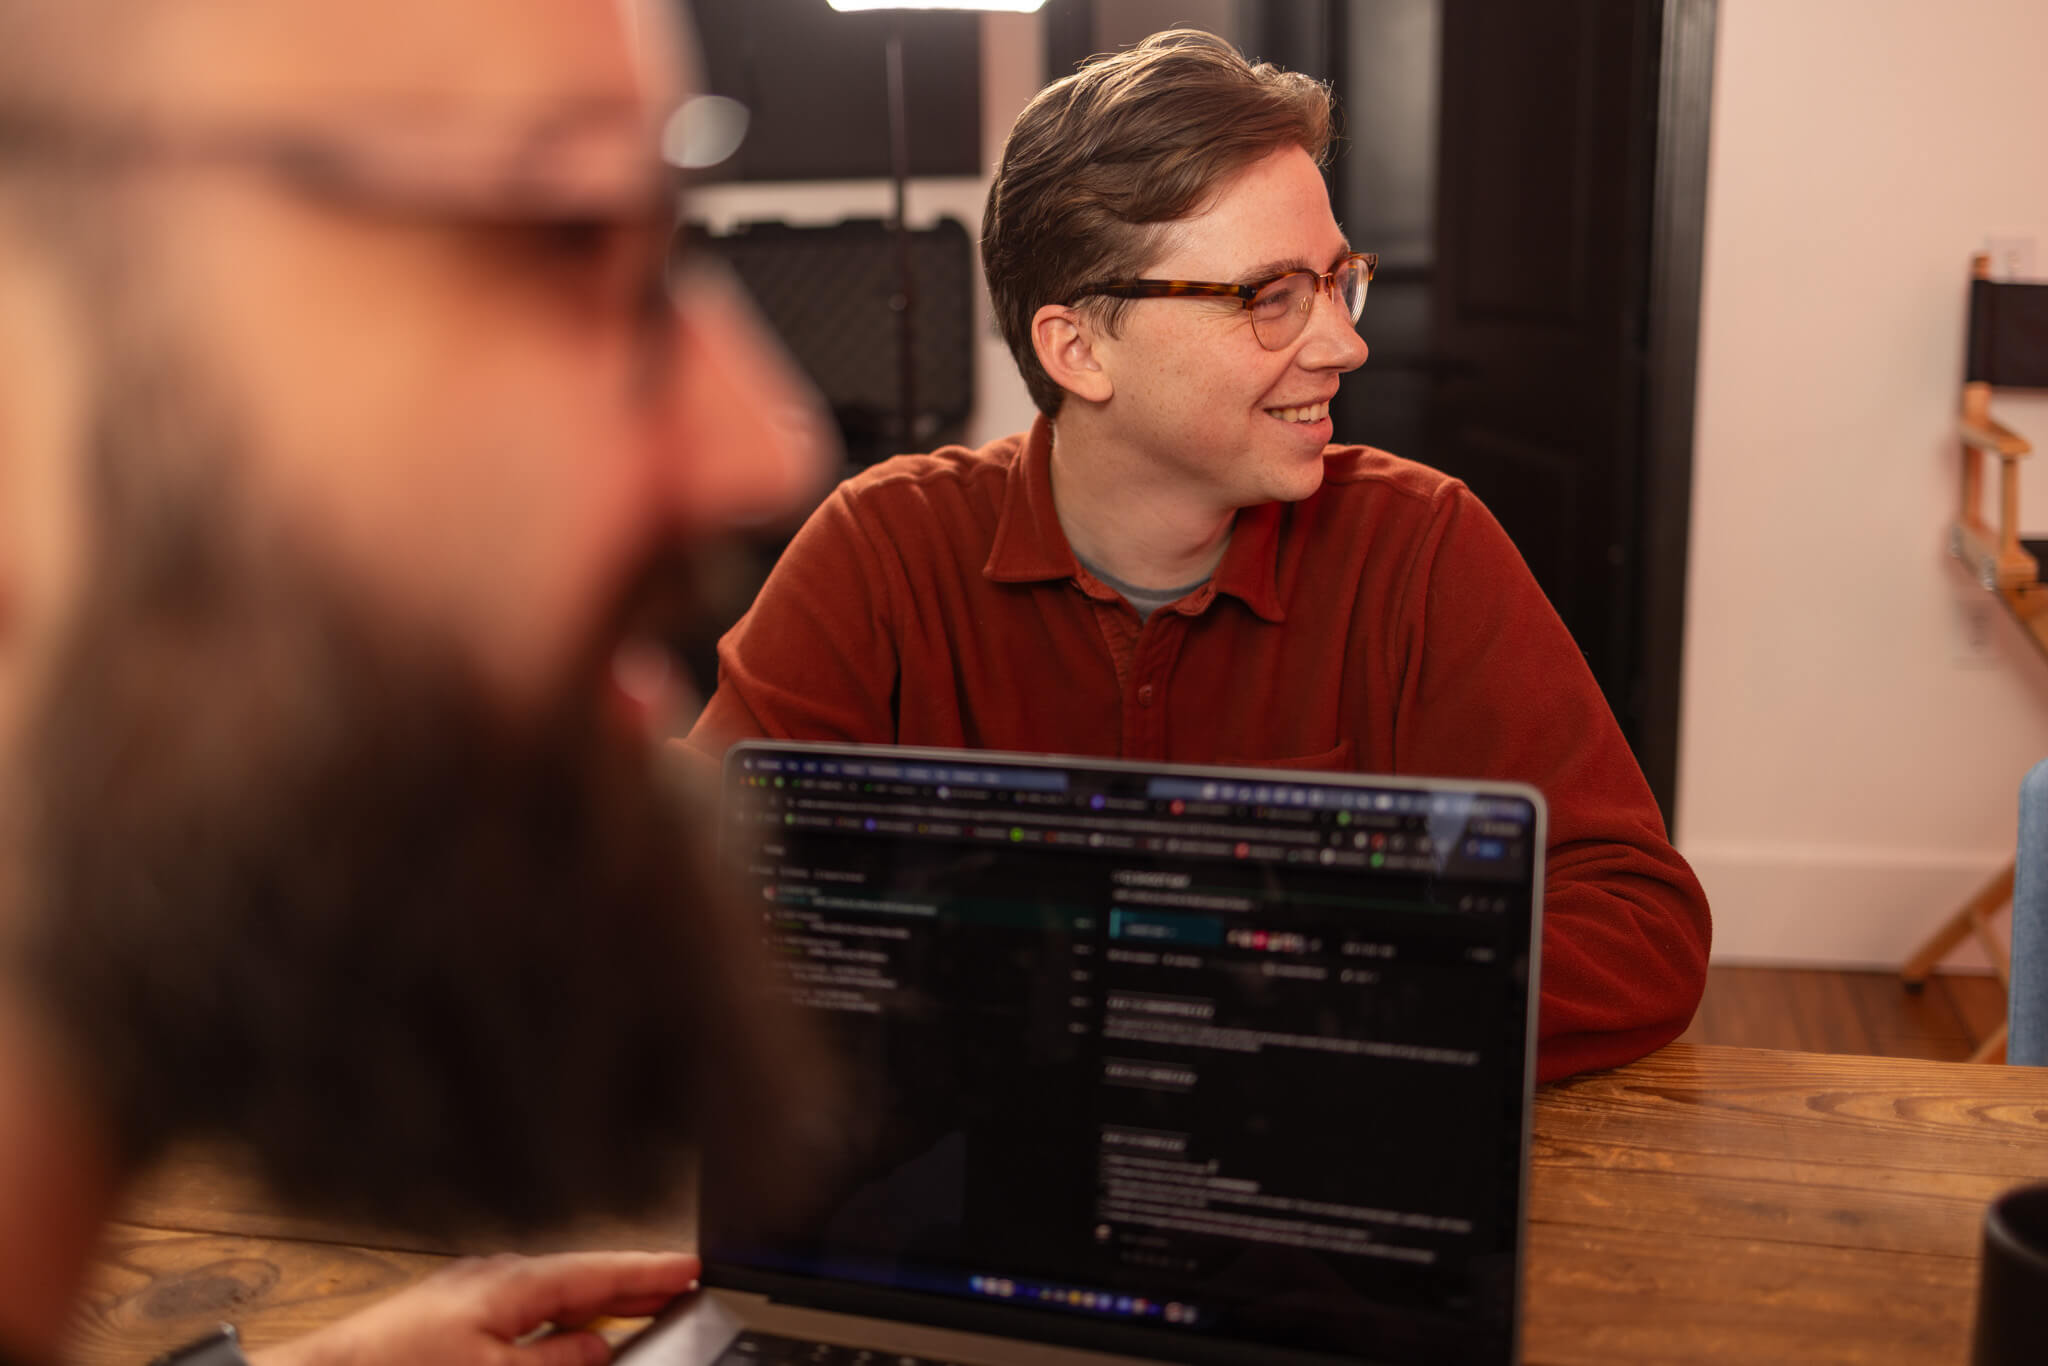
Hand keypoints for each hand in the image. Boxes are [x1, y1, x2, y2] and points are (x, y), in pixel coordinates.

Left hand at [250, 1249, 700, 1365]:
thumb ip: (555, 1362)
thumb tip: (601, 1349)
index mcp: (510, 1285)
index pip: (599, 1272)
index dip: (651, 1272)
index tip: (694, 1269)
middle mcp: (491, 1286)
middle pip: (579, 1286)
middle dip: (630, 1293)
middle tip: (681, 1296)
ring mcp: (468, 1307)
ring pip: (551, 1309)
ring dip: (593, 1319)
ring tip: (634, 1326)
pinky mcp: (448, 1331)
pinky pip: (522, 1328)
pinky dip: (555, 1336)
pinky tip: (563, 1352)